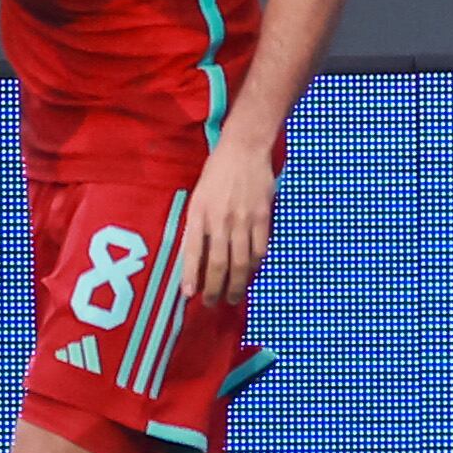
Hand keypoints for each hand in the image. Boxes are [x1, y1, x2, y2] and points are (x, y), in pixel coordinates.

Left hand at [186, 134, 278, 302]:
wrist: (245, 148)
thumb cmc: (216, 173)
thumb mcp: (197, 198)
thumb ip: (196, 226)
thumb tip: (194, 258)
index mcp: (199, 214)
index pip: (192, 253)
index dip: (191, 276)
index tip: (189, 296)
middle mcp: (220, 219)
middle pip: (219, 264)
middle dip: (216, 289)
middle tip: (213, 304)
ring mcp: (244, 219)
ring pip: (241, 262)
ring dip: (237, 284)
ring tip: (233, 297)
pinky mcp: (263, 216)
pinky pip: (260, 248)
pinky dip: (255, 266)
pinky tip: (251, 274)